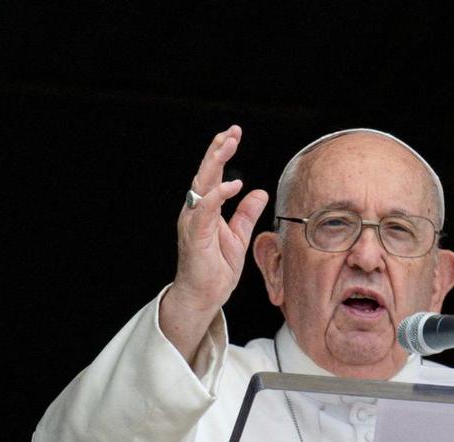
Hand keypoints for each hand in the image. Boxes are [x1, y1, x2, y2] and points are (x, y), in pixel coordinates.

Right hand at [161, 125, 269, 363]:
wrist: (203, 296)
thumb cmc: (215, 269)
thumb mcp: (239, 237)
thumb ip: (246, 214)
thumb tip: (260, 192)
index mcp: (205, 209)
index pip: (212, 174)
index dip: (222, 153)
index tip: (234, 134)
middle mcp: (196, 211)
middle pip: (205, 173)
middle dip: (218, 150)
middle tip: (232, 131)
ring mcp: (193, 222)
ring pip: (202, 184)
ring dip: (215, 163)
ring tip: (229, 145)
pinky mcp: (195, 236)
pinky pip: (206, 210)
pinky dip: (218, 195)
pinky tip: (232, 184)